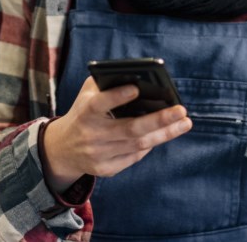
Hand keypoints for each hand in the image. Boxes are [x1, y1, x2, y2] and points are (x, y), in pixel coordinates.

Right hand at [41, 76, 191, 192]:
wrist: (62, 148)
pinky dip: (149, 145)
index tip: (137, 88)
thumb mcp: (87, 94)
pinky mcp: (105, 169)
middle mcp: (91, 135)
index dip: (117, 97)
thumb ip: (106, 82)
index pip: (100, 104)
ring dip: (164, 134)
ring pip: (138, 145)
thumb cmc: (83, 112)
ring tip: (184, 123)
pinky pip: (134, 157)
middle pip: (130, 129)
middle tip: (182, 110)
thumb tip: (138, 77)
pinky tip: (164, 134)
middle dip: (159, 120)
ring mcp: (98, 155)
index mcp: (85, 112)